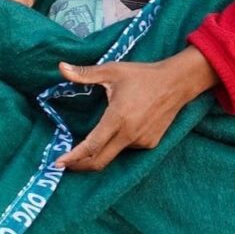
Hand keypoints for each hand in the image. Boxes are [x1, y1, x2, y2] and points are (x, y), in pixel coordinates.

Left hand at [54, 45, 219, 171]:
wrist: (176, 83)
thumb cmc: (142, 75)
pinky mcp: (151, 143)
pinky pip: (129, 147)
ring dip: (103, 149)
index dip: (73, 157)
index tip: (58, 163)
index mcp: (117, 118)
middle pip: (100, 161)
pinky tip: (123, 126)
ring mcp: (141, 141)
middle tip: (66, 164)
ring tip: (99, 134)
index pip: (91, 146)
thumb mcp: (112, 71)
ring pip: (115, 152)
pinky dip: (120, 142)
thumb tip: (60, 67)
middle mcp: (129, 134)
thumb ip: (84, 73)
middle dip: (80, 165)